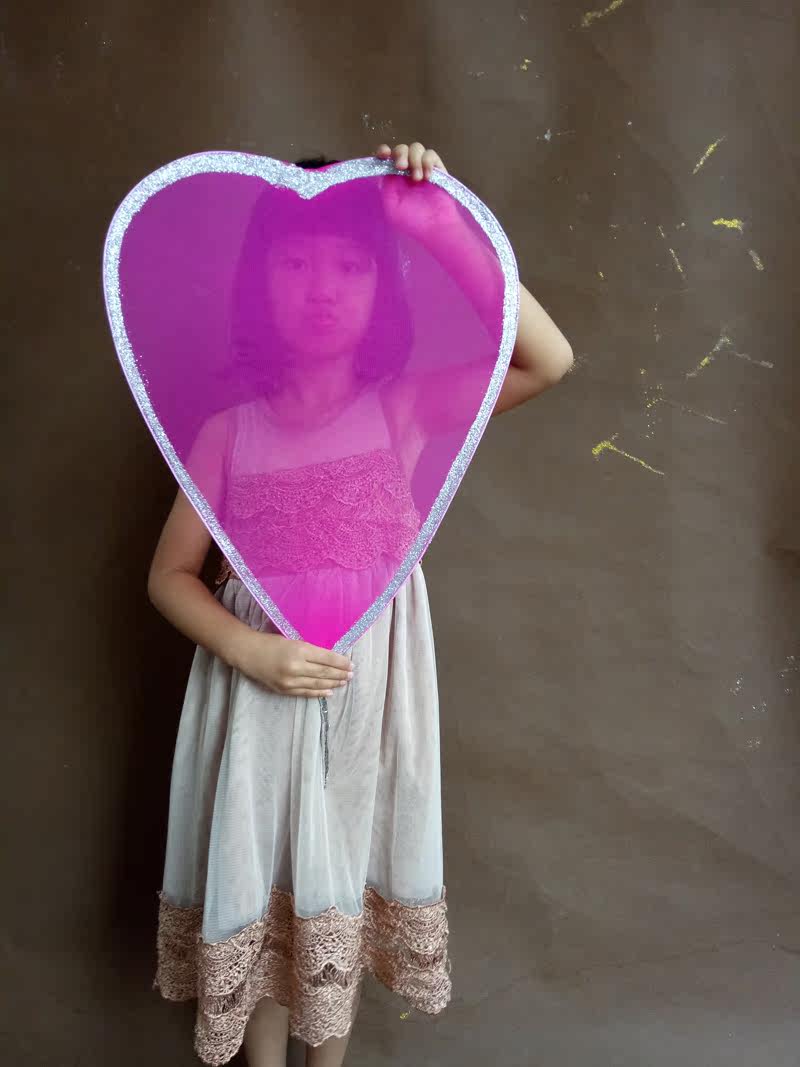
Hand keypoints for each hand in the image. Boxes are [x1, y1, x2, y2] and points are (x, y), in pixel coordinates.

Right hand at [235, 630, 353, 698]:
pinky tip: (329, 691)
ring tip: (344, 682)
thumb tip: (330, 658)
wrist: (248, 653)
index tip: (351, 664)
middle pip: (324, 672)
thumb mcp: (292, 640)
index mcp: (299, 650)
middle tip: (351, 675)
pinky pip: (305, 692)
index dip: (341, 663)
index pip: (327, 658)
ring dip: (333, 683)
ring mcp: (290, 680)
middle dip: (340, 674)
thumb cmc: (271, 642)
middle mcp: (296, 667)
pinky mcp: (284, 689)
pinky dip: (319, 693)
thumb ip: (310, 650)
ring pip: (317, 684)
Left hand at [374, 141, 462, 242]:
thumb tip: (385, 170)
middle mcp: (407, 171)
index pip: (386, 158)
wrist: (434, 227)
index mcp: (394, 178)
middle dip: (400, 154)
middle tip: (402, 167)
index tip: (384, 154)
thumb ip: (386, 188)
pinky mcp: (437, 169)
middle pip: (401, 149)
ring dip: (415, 160)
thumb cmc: (412, 222)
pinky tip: (427, 177)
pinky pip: (431, 154)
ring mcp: (422, 168)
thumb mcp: (392, 207)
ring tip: (417, 179)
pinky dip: (427, 162)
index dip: (383, 151)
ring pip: (416, 148)